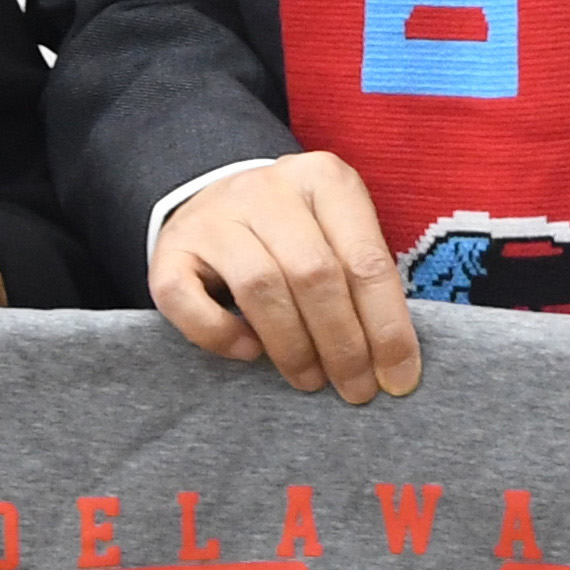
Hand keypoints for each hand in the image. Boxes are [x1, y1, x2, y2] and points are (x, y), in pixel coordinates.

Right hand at [149, 153, 420, 402]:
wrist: (219, 203)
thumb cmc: (296, 235)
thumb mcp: (339, 237)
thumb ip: (364, 283)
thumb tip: (395, 362)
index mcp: (324, 179)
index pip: (366, 260)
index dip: (386, 327)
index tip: (399, 379)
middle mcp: (268, 188)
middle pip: (315, 275)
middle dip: (343, 344)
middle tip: (356, 390)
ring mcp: (214, 216)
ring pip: (260, 287)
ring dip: (293, 346)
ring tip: (311, 380)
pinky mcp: (170, 249)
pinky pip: (189, 300)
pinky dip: (222, 334)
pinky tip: (249, 352)